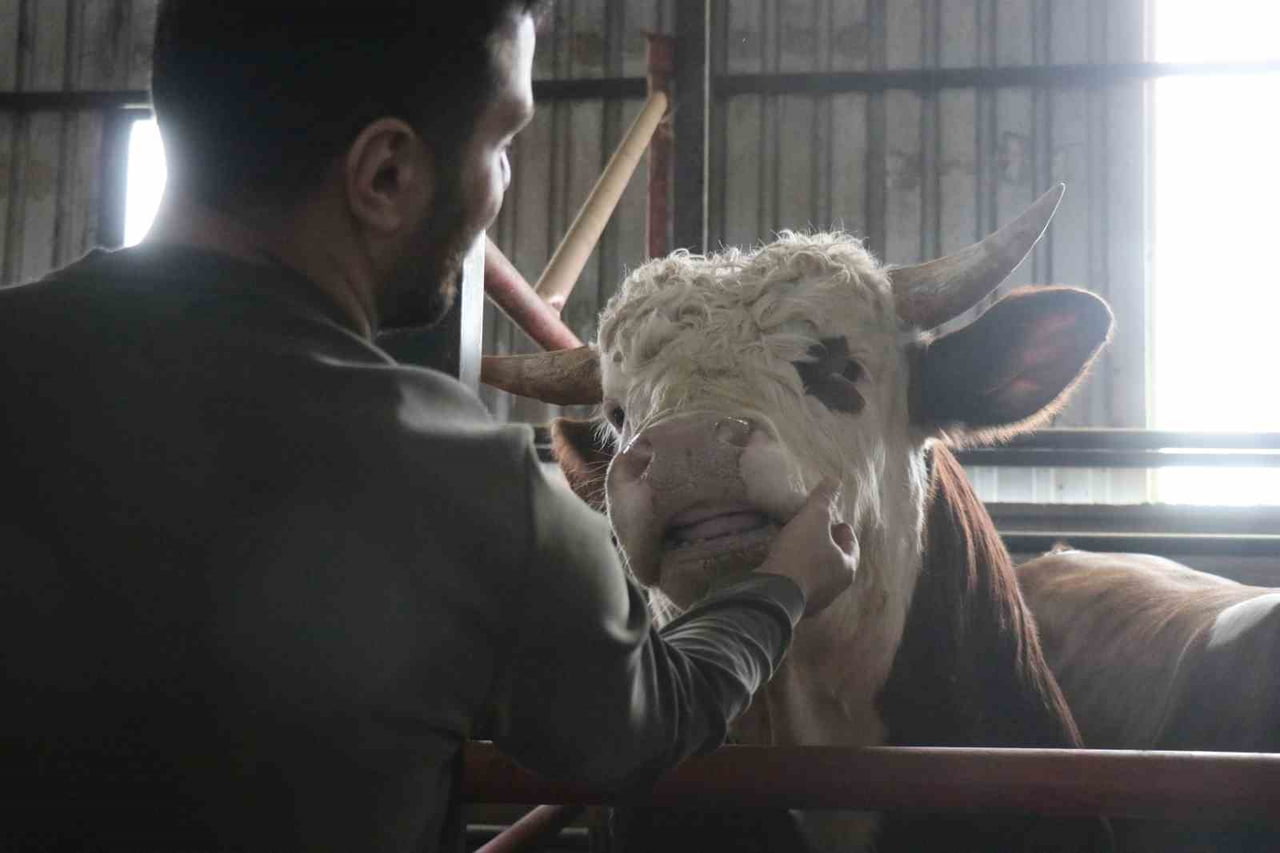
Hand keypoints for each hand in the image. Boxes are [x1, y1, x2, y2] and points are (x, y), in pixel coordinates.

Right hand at [756, 477, 857, 615]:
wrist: (775, 592)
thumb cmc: (801, 553)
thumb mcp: (813, 518)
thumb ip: (824, 499)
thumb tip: (835, 480)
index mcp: (847, 567)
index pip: (852, 546)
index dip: (845, 531)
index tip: (837, 522)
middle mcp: (836, 587)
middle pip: (837, 562)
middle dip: (829, 547)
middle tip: (819, 533)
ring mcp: (817, 600)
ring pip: (819, 576)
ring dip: (813, 562)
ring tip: (801, 546)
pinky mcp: (797, 606)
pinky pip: (801, 585)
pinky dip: (798, 574)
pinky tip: (786, 564)